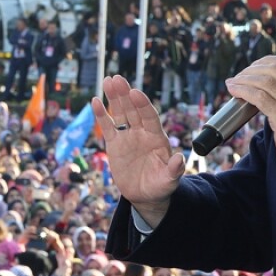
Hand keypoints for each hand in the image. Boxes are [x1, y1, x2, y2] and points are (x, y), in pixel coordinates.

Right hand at [92, 75, 183, 227]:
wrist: (145, 195)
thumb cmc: (161, 186)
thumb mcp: (170, 180)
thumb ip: (174, 170)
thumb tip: (180, 158)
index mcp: (157, 137)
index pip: (149, 116)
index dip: (142, 104)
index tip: (135, 92)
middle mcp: (142, 133)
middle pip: (133, 110)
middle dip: (125, 94)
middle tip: (117, 79)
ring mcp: (128, 137)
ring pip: (120, 113)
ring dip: (114, 98)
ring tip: (107, 81)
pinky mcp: (115, 144)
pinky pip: (108, 127)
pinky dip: (101, 115)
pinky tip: (95, 102)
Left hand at [225, 54, 275, 186]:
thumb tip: (265, 91)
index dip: (265, 61)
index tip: (251, 68)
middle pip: (273, 69)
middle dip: (251, 69)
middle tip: (238, 77)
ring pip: (265, 81)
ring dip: (243, 80)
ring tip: (232, 84)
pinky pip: (260, 97)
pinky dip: (244, 91)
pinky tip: (234, 92)